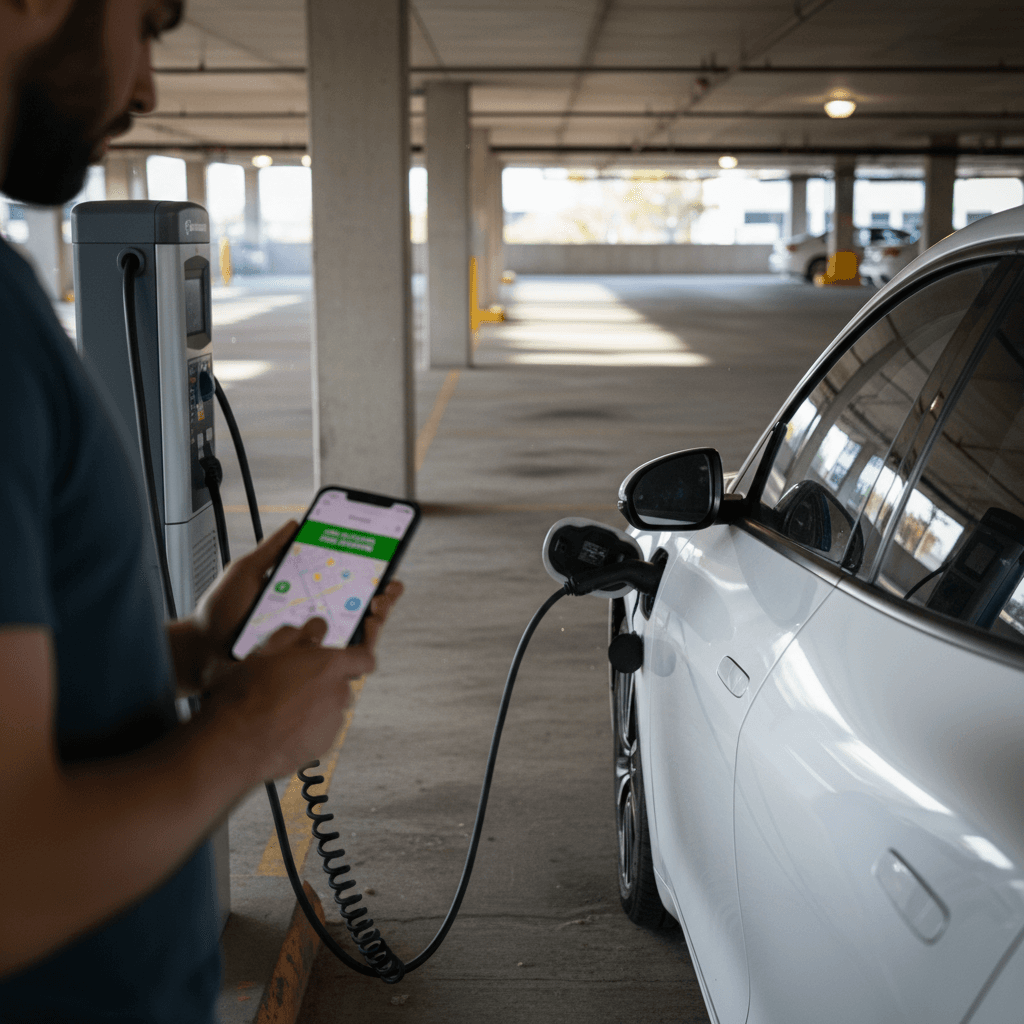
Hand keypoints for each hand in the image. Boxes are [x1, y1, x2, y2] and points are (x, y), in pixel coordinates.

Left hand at [168, 520, 404, 694]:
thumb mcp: (246, 571)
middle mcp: (310, 620)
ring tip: (379, 605)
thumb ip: (272, 549)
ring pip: (356, 634)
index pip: (342, 583)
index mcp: (302, 596)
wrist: (201, 648)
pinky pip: (339, 659)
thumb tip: (296, 523)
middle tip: (388, 586)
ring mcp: (309, 644)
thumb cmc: (220, 612)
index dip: (366, 573)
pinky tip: (364, 631)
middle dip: (382, 595)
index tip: (383, 560)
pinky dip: (359, 647)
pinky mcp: (305, 665)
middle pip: (357, 608)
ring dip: (377, 619)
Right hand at [202, 578, 402, 779]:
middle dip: (325, 682)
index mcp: (329, 666)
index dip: (356, 657)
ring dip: (317, 705)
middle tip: (296, 682)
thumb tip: (314, 628)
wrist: (234, 743)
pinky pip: (323, 731)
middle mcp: (338, 694)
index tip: (347, 658)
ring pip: (332, 708)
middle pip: (343, 684)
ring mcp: (332, 723)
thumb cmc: (247, 696)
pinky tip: (284, 727)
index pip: (365, 659)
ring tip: (284, 707)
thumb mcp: (267, 652)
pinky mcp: (323, 746)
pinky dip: (310, 728)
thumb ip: (297, 636)